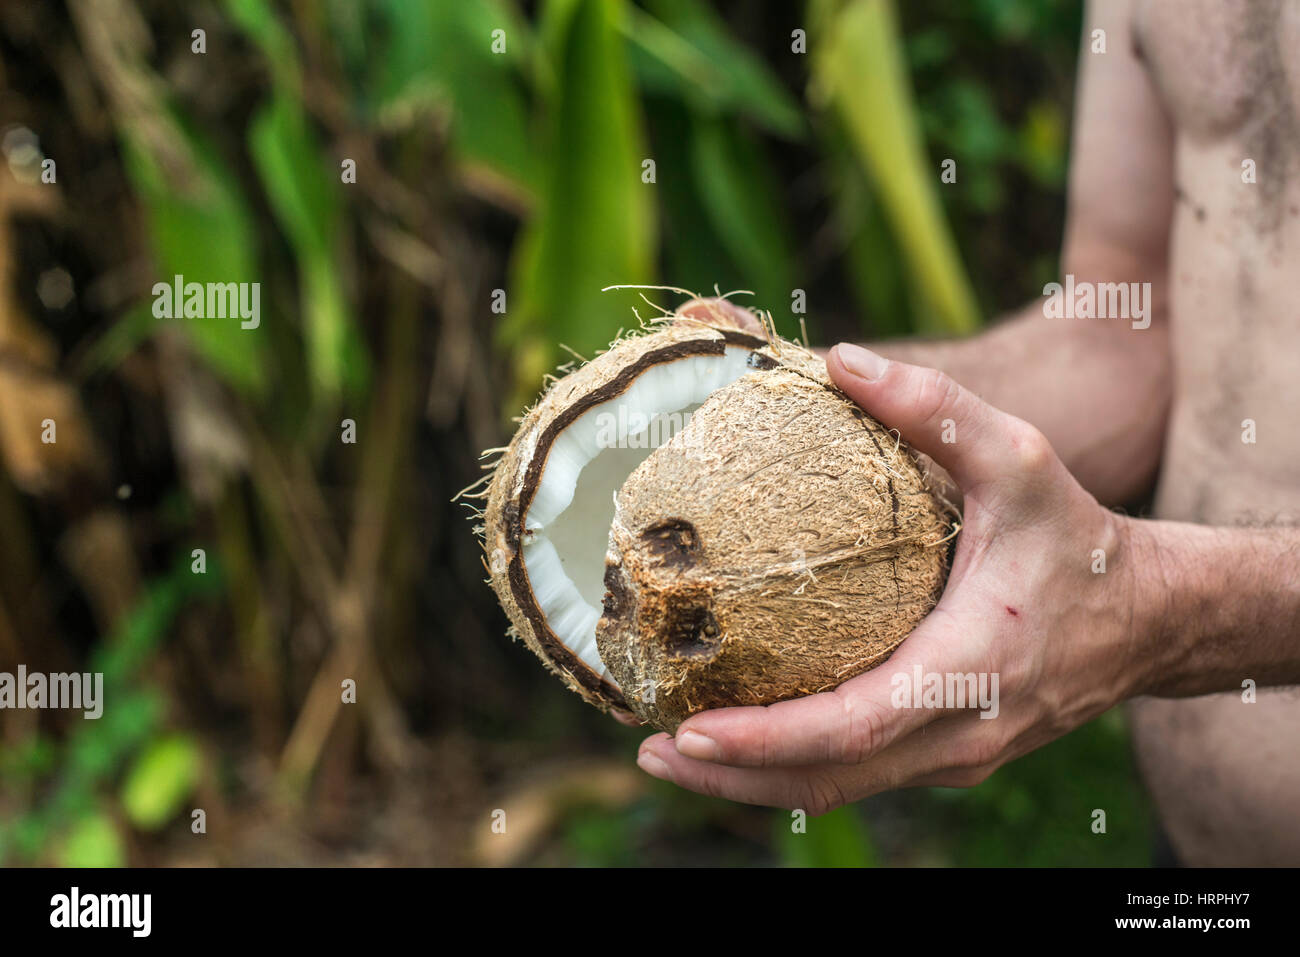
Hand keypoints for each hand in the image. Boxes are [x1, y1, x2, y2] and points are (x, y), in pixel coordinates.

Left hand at [634, 343, 1149, 811]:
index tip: (690, 732)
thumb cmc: (1080, 540)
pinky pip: (859, 773)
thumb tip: (842, 359)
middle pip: (828, 781)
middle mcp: (958, 732)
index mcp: (970, 669)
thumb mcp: (1023, 460)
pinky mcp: (948, 752)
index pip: (853, 728)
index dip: (766, 739)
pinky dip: (794, 766)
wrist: (1148, 617)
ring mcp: (953, 753)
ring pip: (839, 789)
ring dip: (753, 782)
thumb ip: (937, 407)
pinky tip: (742, 740)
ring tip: (672, 755)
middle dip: (732, 778)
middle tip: (648, 752)